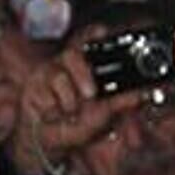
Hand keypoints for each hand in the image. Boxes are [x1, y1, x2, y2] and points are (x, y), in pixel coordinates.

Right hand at [12, 26, 147, 174]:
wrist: (50, 143)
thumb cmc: (75, 126)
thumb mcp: (103, 116)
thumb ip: (120, 103)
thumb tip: (140, 93)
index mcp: (87, 70)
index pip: (88, 44)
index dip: (93, 34)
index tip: (102, 31)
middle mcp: (68, 68)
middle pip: (73, 54)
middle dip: (82, 73)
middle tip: (89, 94)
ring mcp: (49, 74)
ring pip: (59, 73)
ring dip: (68, 98)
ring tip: (70, 112)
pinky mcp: (34, 85)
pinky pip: (45, 90)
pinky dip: (53, 106)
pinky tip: (53, 113)